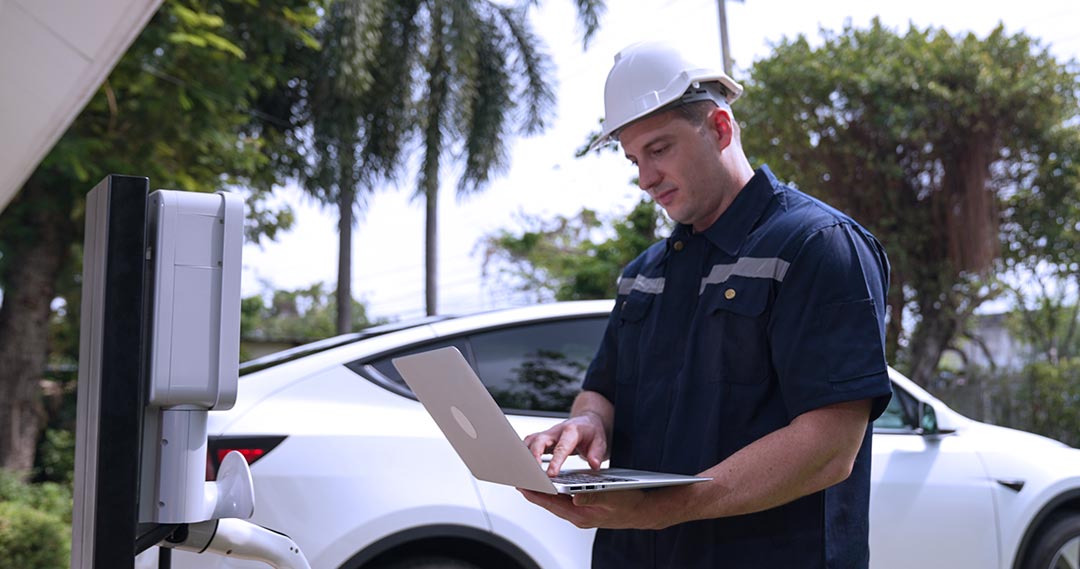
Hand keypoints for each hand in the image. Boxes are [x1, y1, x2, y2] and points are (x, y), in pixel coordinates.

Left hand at [518, 488, 664, 529]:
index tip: (523, 485)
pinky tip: (549, 485)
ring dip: (542, 492)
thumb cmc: (630, 503)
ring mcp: (580, 514)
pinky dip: (554, 493)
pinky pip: (563, 501)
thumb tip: (575, 497)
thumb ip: (593, 498)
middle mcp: (578, 516)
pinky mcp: (584, 509)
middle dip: (534, 492)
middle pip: (549, 503)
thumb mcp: (613, 497)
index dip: (536, 494)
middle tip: (518, 480)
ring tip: (528, 481)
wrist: (643, 511)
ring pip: (555, 503)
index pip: (552, 504)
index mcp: (582, 515)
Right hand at [523, 413, 606, 474]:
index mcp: (572, 431)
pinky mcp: (542, 440)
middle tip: (532, 474)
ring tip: (521, 473)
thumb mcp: (601, 442)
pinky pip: (528, 445)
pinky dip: (523, 455)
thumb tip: (594, 464)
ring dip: (524, 456)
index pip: (562, 447)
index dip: (555, 461)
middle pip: (539, 441)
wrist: (587, 422)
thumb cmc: (592, 432)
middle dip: (533, 457)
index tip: (551, 474)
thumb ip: (597, 454)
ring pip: (530, 442)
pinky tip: (521, 468)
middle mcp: (556, 431)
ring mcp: (547, 435)